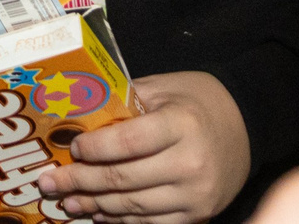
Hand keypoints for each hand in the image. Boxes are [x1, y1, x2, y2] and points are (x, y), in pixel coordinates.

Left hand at [38, 70, 250, 221]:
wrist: (247, 125)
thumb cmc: (197, 101)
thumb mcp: (163, 88)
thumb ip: (124, 101)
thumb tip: (77, 115)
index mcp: (181, 124)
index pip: (127, 142)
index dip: (94, 149)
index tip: (71, 149)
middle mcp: (190, 162)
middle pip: (124, 179)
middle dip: (81, 182)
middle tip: (50, 182)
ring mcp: (196, 194)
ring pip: (134, 206)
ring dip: (96, 206)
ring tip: (68, 201)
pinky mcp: (199, 214)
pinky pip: (153, 223)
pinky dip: (123, 221)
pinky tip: (101, 214)